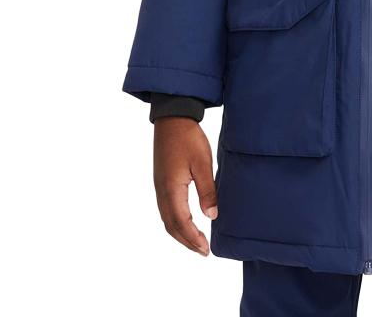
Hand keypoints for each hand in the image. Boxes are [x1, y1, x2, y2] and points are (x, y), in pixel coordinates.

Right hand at [153, 117, 217, 255]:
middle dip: (186, 241)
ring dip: (180, 233)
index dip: (193, 238)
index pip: (181, 222)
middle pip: (171, 225)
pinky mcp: (161, 181)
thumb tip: (212, 216)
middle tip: (202, 251)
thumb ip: (207, 190)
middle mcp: (161, 191)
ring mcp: (159, 186)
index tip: (205, 250)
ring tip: (195, 241)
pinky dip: (175, 221)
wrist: (172, 119)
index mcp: (171, 189)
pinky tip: (186, 221)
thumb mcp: (203, 163)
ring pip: (167, 218)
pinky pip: (166, 208)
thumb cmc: (189, 138)